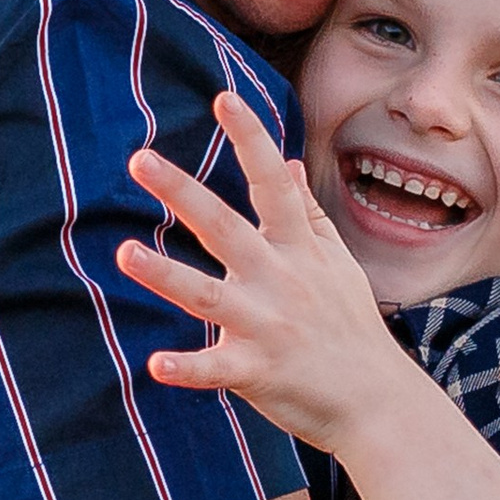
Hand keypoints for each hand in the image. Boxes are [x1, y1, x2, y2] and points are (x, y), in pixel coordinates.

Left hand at [121, 96, 404, 457]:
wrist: (376, 400)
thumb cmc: (350, 326)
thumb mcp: (337, 263)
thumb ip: (307, 211)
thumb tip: (287, 161)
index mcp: (298, 249)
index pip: (271, 183)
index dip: (250, 139)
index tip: (224, 98)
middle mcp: (280, 279)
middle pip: (225, 228)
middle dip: (182, 193)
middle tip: (139, 159)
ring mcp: (267, 325)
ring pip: (207, 295)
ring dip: (165, 274)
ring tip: (123, 253)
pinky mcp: (257, 372)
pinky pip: (214, 371)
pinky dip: (186, 368)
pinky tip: (154, 366)